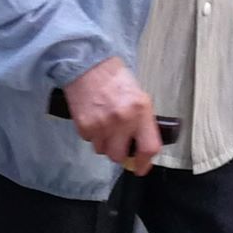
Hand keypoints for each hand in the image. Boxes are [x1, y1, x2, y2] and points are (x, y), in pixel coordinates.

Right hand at [62, 56, 159, 176]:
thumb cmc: (115, 79)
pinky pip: (89, 140)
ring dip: (104, 142)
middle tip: (117, 141)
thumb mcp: (139, 97)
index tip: (141, 168)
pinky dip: (91, 133)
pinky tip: (93, 117)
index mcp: (140, 111)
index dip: (145, 163)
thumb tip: (141, 147)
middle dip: (118, 152)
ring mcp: (101, 124)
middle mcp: (122, 120)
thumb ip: (142, 122)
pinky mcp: (84, 125)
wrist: (88, 64)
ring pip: (102, 150)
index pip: (148, 148)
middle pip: (120, 156)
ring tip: (104, 123)